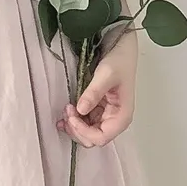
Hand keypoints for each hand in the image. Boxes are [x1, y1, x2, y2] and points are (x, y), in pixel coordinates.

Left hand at [57, 33, 136, 147]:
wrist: (121, 47)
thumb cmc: (119, 60)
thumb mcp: (106, 74)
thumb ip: (93, 93)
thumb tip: (80, 110)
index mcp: (122, 116)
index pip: (101, 137)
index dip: (84, 131)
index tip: (72, 115)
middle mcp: (114, 120)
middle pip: (93, 139)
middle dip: (77, 129)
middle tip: (67, 110)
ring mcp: (105, 115)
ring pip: (86, 132)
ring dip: (73, 126)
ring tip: (65, 110)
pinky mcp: (98, 109)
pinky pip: (84, 122)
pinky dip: (73, 121)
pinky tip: (65, 113)